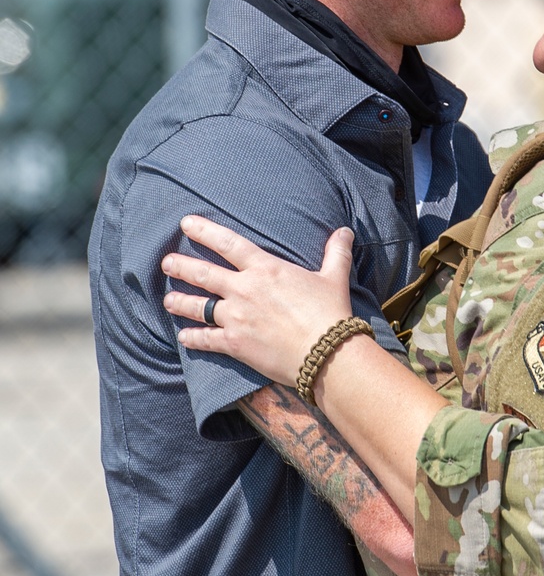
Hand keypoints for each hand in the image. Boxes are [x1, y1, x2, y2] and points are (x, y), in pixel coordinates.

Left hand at [162, 216, 356, 385]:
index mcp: (265, 269)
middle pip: (203, 274)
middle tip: (166, 262)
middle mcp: (244, 290)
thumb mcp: (334, 277)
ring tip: (167, 299)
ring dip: (180, 301)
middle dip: (181, 266)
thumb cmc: (330, 312)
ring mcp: (236, 317)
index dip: (204, 231)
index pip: (227, 244)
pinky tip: (183, 337)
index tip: (185, 223)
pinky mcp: (235, 344)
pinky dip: (193, 338)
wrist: (326, 352)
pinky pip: (206, 339)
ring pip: (198, 306)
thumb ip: (335, 252)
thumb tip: (345, 231)